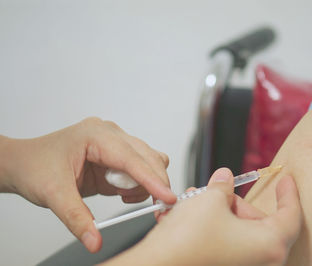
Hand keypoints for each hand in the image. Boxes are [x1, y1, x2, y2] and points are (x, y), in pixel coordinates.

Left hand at [0, 117, 175, 252]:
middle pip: (148, 157)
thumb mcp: (54, 194)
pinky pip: (139, 169)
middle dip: (156, 183)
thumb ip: (78, 218)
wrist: (23, 163)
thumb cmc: (35, 167)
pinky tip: (120, 192)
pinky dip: (138, 184)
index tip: (168, 198)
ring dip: (145, 184)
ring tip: (124, 197)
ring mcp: (114, 143)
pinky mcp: (116, 155)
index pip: (133, 159)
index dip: (153, 179)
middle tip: (158, 209)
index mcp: (96, 135)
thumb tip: (95, 240)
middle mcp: (110, 134)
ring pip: (149, 161)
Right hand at [105, 168, 301, 265]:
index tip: (286, 179)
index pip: (291, 215)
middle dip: (236, 201)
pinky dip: (211, 226)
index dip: (289, 193)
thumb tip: (224, 179)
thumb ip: (224, 186)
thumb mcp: (211, 200)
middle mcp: (260, 261)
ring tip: (194, 200)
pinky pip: (225, 242)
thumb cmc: (187, 241)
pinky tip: (188, 215)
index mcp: (269, 245)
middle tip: (220, 190)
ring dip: (218, 211)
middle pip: (259, 222)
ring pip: (238, 230)